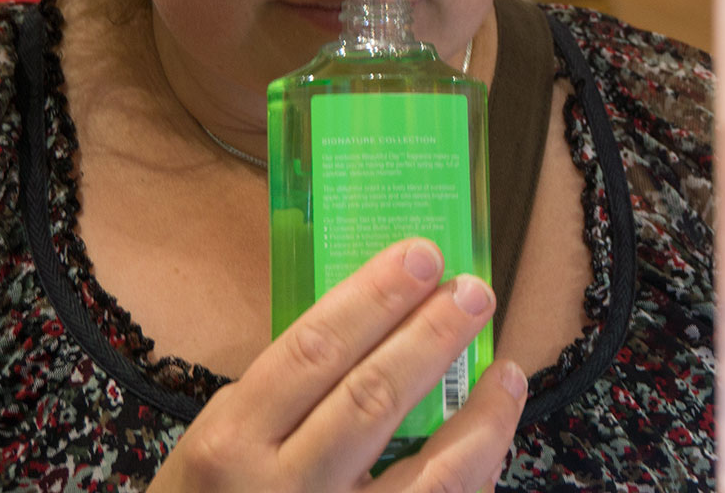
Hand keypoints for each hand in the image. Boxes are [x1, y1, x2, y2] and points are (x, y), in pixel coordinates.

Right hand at [147, 238, 527, 492]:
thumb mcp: (218, 448)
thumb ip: (282, 398)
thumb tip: (372, 325)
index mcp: (230, 444)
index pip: (313, 350)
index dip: (375, 297)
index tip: (421, 256)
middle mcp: (280, 490)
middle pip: (373, 397)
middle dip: (433, 336)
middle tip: (475, 292)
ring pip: (430, 473)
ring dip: (479, 414)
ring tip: (506, 370)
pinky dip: (477, 473)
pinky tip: (493, 440)